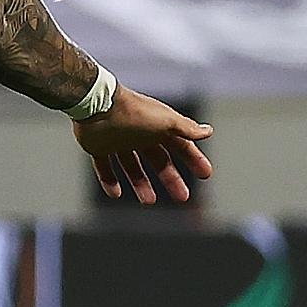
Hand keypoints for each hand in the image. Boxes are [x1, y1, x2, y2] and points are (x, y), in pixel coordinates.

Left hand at [72, 85, 212, 203]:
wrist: (97, 105)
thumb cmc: (134, 112)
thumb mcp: (166, 120)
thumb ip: (187, 128)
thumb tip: (208, 131)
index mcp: (156, 126)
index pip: (180, 145)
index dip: (193, 159)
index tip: (205, 174)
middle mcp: (138, 133)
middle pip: (158, 160)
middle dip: (171, 178)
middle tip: (183, 196)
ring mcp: (118, 141)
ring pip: (131, 166)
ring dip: (141, 183)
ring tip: (149, 201)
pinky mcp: (98, 147)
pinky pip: (104, 167)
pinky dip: (109, 181)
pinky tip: (116, 193)